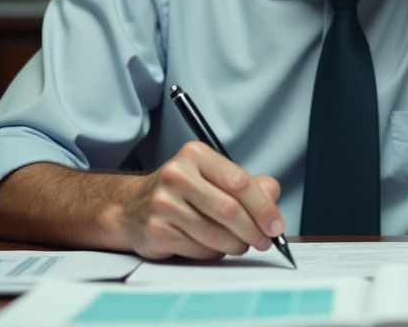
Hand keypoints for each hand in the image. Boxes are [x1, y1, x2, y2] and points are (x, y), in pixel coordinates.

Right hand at [120, 141, 285, 260]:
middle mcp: (176, 175)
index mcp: (195, 155)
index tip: (275, 225)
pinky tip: (213, 246)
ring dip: (235, 245)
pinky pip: (199, 249)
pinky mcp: (156, 230)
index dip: (263, 207)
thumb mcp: (213, 177)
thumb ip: (247, 184)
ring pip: (215, 234)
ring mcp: (163, 203)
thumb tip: (272, 193)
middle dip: (253, 231)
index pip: (239, 182)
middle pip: (229, 210)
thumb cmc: (181, 192)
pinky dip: (214, 252)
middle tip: (264, 241)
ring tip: (240, 244)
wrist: (132, 207)